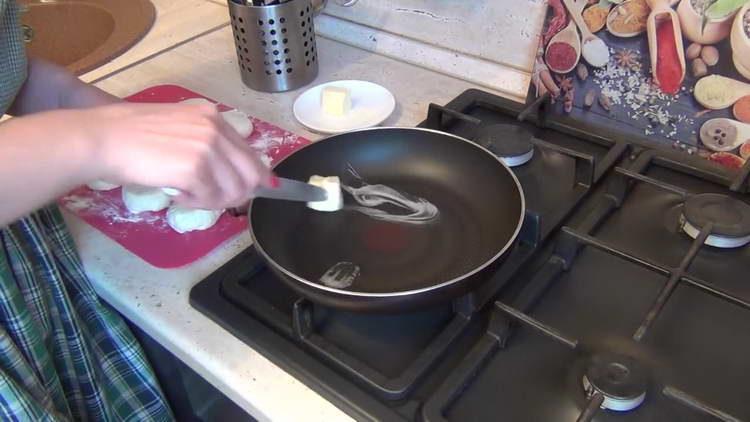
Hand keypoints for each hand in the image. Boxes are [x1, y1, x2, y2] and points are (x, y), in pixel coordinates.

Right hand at [85, 101, 271, 208]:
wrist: (102, 138)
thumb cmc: (131, 135)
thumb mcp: (179, 127)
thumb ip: (207, 144)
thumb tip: (234, 172)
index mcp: (213, 117)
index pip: (250, 153)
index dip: (255, 177)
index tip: (253, 191)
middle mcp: (215, 129)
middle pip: (249, 175)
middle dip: (236, 194)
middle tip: (212, 199)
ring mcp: (206, 148)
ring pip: (231, 191)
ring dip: (211, 200)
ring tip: (186, 193)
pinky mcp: (194, 169)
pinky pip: (209, 198)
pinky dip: (194, 202)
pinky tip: (176, 193)